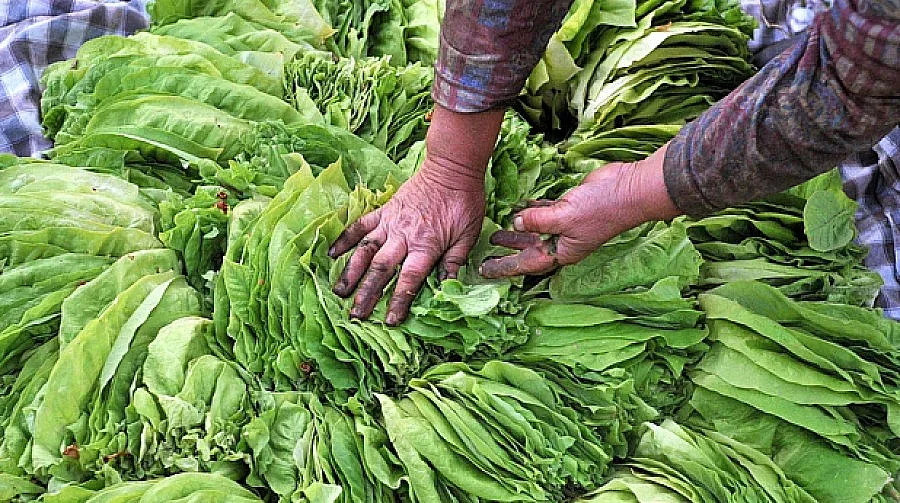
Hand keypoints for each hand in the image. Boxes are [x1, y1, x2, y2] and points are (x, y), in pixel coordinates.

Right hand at [329, 105, 503, 324]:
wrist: (452, 167)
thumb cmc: (465, 202)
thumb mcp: (468, 235)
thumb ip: (454, 262)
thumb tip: (447, 287)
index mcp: (427, 245)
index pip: (409, 279)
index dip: (398, 302)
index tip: (389, 321)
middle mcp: (404, 236)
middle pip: (381, 269)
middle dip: (367, 293)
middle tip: (355, 315)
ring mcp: (391, 222)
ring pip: (366, 250)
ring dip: (351, 272)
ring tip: (339, 291)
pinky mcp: (384, 210)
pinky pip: (361, 225)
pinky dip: (345, 237)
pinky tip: (332, 253)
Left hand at [480, 145, 680, 277]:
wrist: (629, 189)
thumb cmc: (601, 208)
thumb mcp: (563, 217)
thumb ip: (536, 221)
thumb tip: (515, 223)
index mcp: (562, 252)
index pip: (527, 264)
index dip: (505, 266)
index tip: (485, 269)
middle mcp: (563, 242)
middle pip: (529, 250)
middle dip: (508, 251)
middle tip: (486, 251)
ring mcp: (568, 225)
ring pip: (536, 231)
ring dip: (517, 232)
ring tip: (496, 232)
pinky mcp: (571, 207)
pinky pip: (547, 212)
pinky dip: (533, 211)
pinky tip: (519, 208)